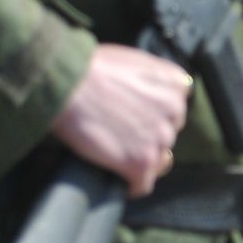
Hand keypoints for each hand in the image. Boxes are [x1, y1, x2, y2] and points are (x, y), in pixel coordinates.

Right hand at [50, 44, 190, 197]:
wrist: (67, 84)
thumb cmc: (89, 67)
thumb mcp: (131, 58)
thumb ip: (150, 77)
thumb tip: (147, 92)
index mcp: (175, 83)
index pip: (175, 107)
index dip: (153, 113)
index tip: (135, 114)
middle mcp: (174, 111)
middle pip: (167, 134)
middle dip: (148, 135)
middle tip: (120, 132)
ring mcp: (160, 139)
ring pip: (158, 161)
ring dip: (140, 159)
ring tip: (116, 153)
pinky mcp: (142, 163)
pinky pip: (143, 184)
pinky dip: (130, 184)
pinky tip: (116, 176)